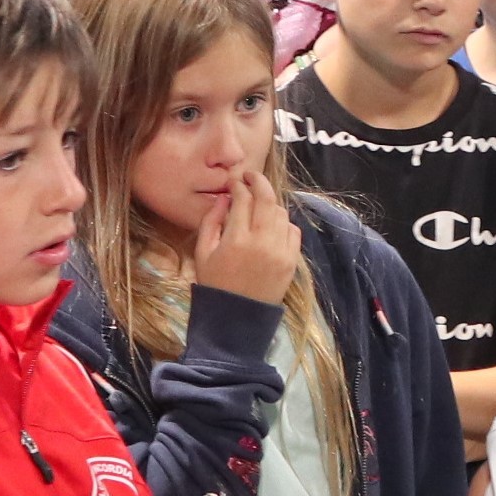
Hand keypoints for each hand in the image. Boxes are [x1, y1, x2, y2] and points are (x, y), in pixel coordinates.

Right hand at [193, 169, 303, 306]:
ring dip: (270, 203)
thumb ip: (210, 221)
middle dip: (258, 182)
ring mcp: (280, 251)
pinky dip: (282, 222)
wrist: (237, 318)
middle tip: (250, 177)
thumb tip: (223, 197)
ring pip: (281, 212)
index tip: (233, 183)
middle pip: (266, 198)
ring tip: (259, 203)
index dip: (238, 185)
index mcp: (236, 239)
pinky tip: (271, 224)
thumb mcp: (203, 253)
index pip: (242, 199)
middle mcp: (262, 242)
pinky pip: (292, 230)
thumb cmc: (215, 284)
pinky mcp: (292, 261)